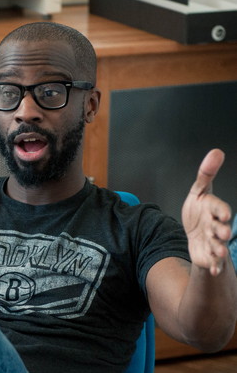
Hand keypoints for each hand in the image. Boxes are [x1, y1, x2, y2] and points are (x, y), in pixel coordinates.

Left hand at [181, 149, 232, 275]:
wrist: (196, 235)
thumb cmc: (200, 211)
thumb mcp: (199, 192)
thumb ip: (206, 174)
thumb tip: (217, 151)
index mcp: (214, 209)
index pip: (218, 208)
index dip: (221, 210)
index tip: (223, 214)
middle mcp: (216, 226)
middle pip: (220, 228)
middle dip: (222, 230)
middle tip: (223, 232)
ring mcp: (213, 241)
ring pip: (217, 245)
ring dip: (219, 248)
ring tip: (218, 250)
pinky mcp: (208, 255)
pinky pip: (212, 261)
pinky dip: (213, 265)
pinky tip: (212, 269)